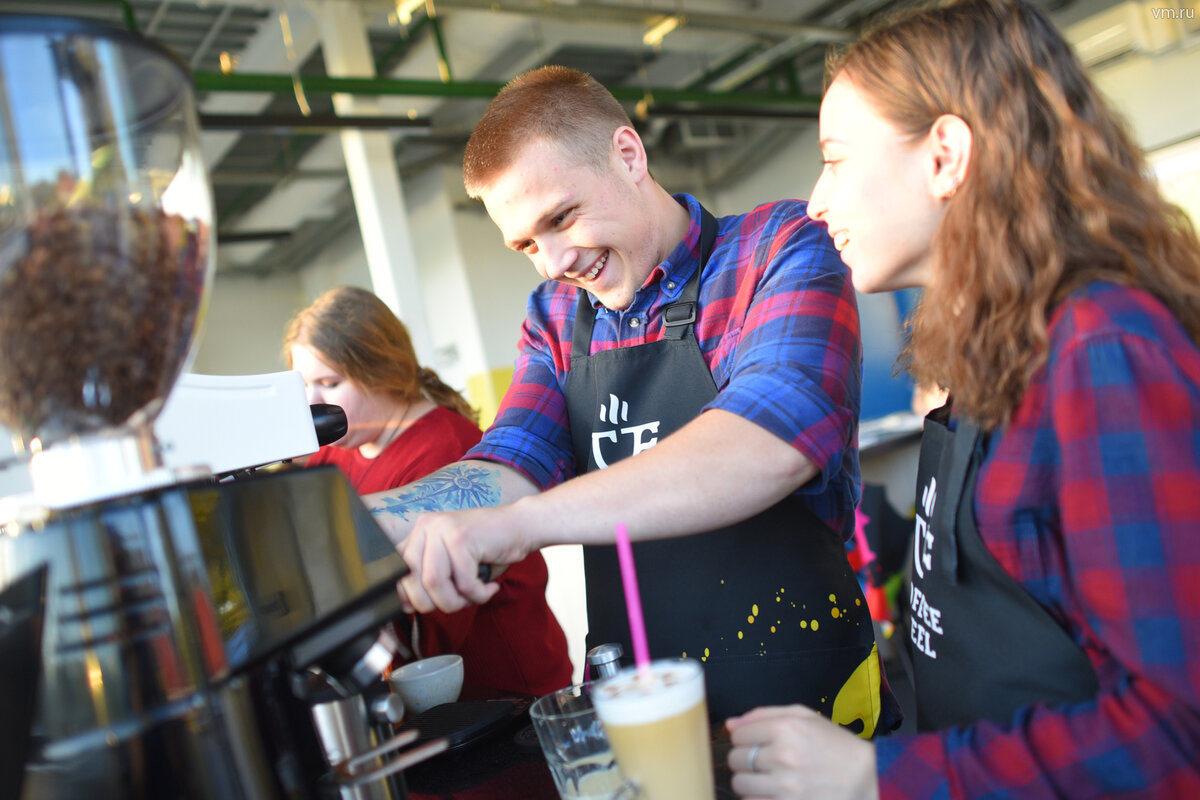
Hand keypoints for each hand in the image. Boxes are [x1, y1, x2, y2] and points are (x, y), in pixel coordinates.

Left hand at [397, 505, 530, 613]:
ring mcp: (443, 529)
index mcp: (420, 531)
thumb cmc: (489, 549)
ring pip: (435, 583)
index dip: (409, 595)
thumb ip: (427, 578)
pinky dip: (478, 594)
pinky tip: (489, 588)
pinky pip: (463, 583)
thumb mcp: (452, 563)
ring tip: (475, 595)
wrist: (522, 526)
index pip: (397, 570)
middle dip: (437, 603)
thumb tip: (404, 605)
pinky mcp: (462, 537)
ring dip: (457, 601)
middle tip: (459, 602)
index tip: (428, 604)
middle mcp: (427, 526)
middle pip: (415, 581)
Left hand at [725, 705, 878, 799]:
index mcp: (786, 729)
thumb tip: (731, 724)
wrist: (868, 779)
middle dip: (747, 760)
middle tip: (766, 762)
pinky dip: (759, 798)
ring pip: (740, 784)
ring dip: (750, 782)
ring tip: (770, 779)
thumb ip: (763, 715)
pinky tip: (775, 792)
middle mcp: (783, 757)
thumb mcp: (805, 717)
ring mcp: (785, 787)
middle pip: (735, 760)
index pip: (739, 735)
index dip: (747, 739)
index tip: (759, 743)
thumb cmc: (836, 747)